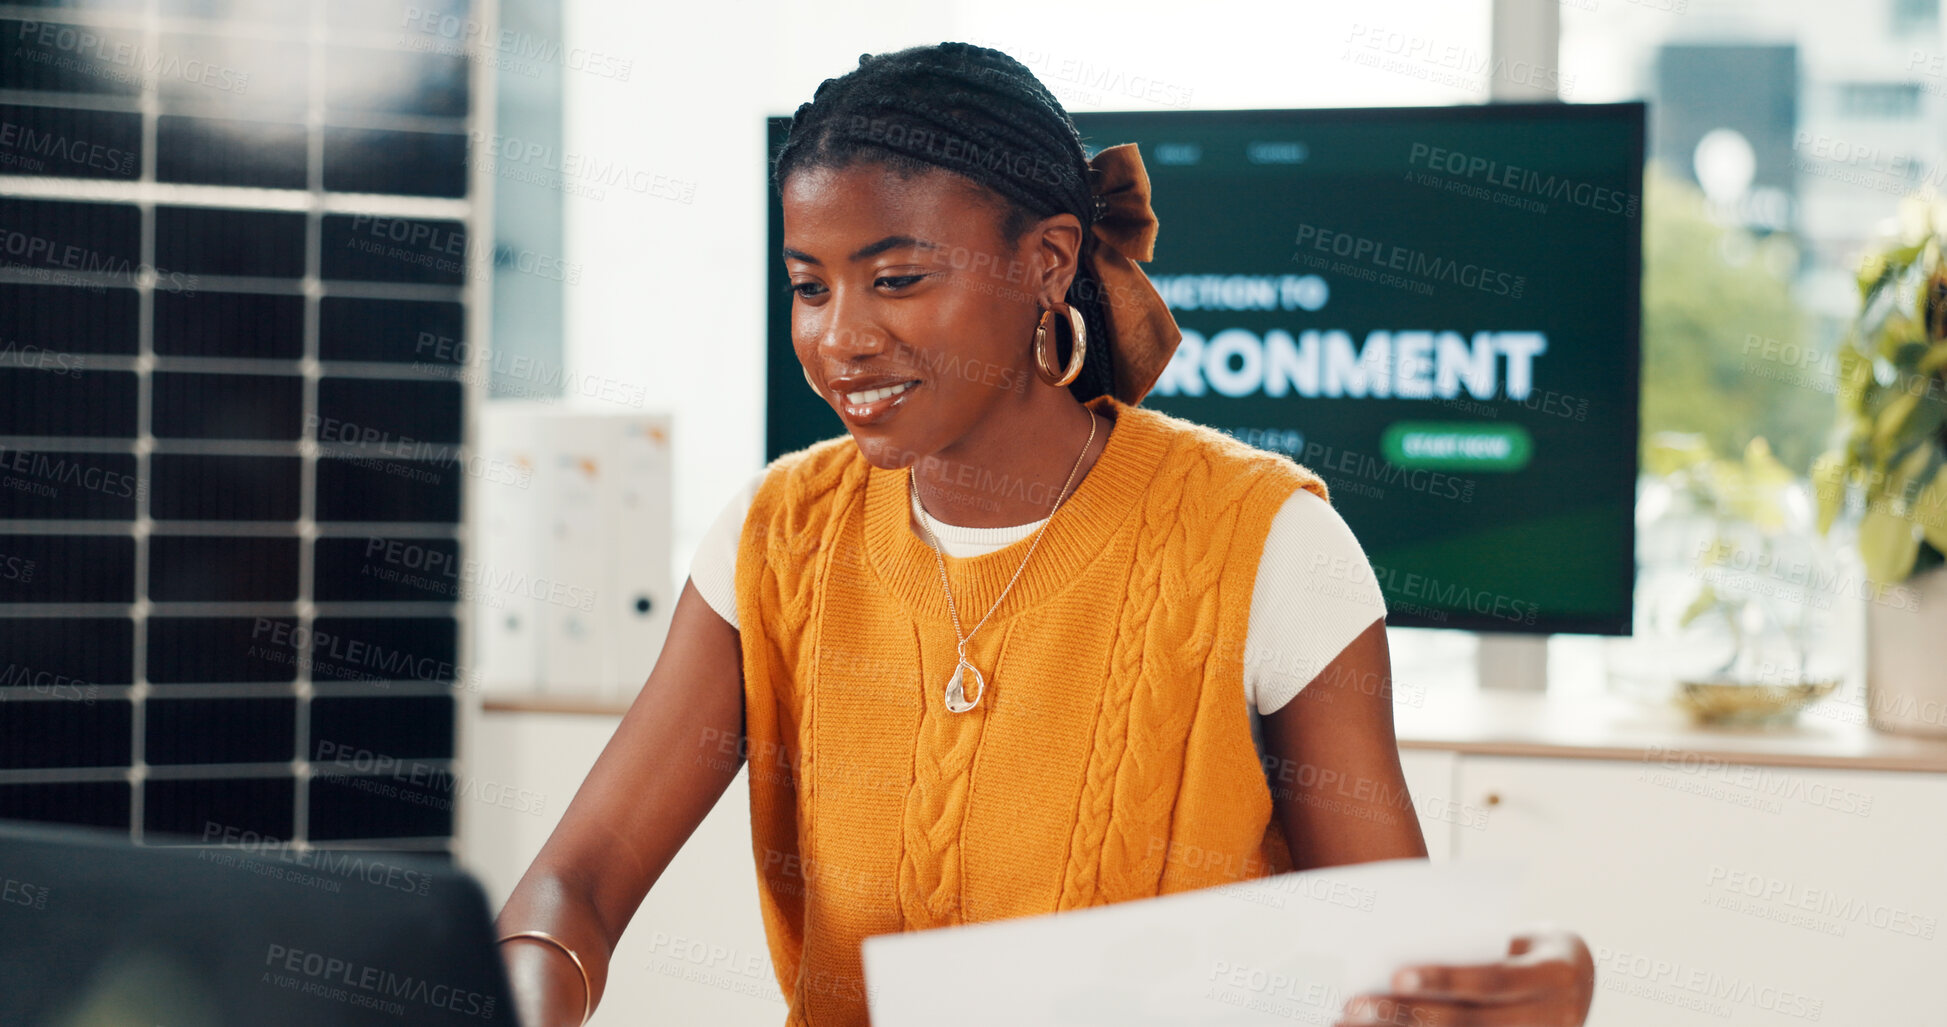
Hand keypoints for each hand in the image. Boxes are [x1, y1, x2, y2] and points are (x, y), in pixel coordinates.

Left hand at [1335, 926, 1593, 1025]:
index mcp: (1553, 974)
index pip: (1492, 979)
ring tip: (1351, 1024)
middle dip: (1406, 1016)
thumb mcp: (1514, 938)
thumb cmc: (1525, 946)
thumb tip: (1393, 950)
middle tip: (1353, 1007)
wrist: (1578, 976)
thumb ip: (1471, 947)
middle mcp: (1554, 1018)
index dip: (1445, 978)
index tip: (1395, 973)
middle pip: (1469, 1021)